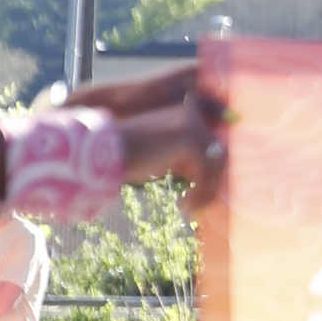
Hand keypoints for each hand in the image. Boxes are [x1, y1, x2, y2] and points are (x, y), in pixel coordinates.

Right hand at [115, 84, 228, 199]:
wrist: (103, 152)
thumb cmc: (129, 157)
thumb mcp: (163, 155)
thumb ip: (186, 158)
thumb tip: (210, 178)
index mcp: (186, 113)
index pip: (212, 144)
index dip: (211, 172)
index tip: (200, 194)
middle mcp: (191, 113)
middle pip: (218, 153)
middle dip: (210, 183)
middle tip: (194, 204)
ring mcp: (190, 124)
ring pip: (217, 164)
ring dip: (206, 190)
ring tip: (188, 208)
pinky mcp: (187, 140)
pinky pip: (206, 172)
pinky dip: (199, 193)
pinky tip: (183, 205)